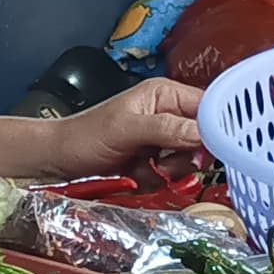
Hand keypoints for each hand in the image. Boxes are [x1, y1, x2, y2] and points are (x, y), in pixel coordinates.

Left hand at [45, 78, 201, 177]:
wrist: (59, 158)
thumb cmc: (85, 136)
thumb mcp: (126, 130)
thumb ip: (166, 129)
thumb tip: (203, 133)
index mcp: (164, 94)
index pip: (208, 107)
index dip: (214, 129)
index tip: (206, 149)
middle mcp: (167, 112)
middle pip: (203, 137)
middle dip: (187, 155)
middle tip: (164, 161)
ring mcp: (161, 137)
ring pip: (189, 159)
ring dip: (171, 170)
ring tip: (147, 168)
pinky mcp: (154, 158)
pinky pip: (172, 173)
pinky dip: (157, 179)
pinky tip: (138, 174)